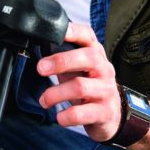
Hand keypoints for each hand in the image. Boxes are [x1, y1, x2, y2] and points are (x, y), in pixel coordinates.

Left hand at [36, 23, 121, 142]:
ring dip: (56, 94)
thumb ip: (63, 58)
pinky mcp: (105, 112)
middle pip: (88, 58)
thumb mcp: (78, 70)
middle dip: (61, 62)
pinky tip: (59, 117)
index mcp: (96, 55)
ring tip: (44, 100)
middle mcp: (104, 70)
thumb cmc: (88, 88)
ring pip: (80, 87)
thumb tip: (38, 47)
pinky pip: (82, 113)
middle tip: (40, 69)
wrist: (111, 116)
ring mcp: (106, 91)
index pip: (88, 36)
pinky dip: (66, 116)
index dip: (73, 32)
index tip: (54, 33)